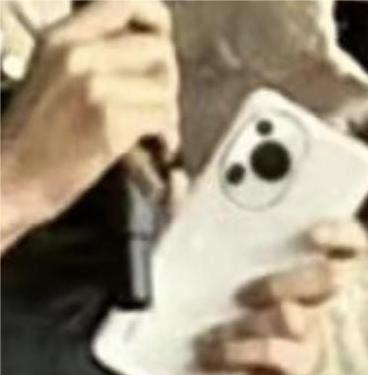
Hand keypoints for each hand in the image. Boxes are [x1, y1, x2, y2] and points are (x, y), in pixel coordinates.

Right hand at [1, 1, 178, 253]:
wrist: (9, 181)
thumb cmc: (33, 138)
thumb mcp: (52, 76)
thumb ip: (93, 56)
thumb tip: (148, 53)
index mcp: (61, 37)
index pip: (127, 3)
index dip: (157, 22)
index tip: (162, 47)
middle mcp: (78, 53)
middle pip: (159, 48)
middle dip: (168, 80)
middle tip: (160, 105)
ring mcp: (93, 85)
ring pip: (165, 87)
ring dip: (168, 113)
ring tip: (158, 132)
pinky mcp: (109, 120)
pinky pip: (162, 117)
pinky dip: (168, 136)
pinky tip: (159, 148)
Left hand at [196, 220, 366, 374]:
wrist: (183, 355)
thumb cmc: (199, 294)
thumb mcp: (187, 250)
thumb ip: (185, 214)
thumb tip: (176, 179)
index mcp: (297, 257)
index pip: (344, 240)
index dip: (341, 231)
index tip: (313, 231)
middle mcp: (309, 293)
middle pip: (330, 278)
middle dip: (285, 281)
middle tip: (244, 290)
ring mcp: (304, 332)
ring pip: (295, 316)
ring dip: (249, 320)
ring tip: (211, 327)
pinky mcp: (289, 367)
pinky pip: (276, 355)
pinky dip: (240, 350)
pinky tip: (212, 349)